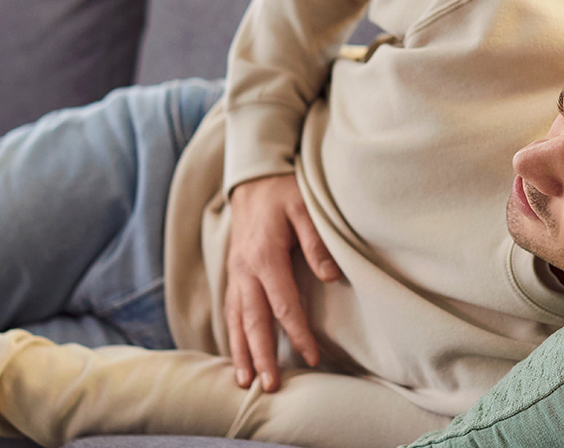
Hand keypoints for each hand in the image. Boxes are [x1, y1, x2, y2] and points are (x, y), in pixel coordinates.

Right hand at [226, 174, 340, 391]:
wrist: (252, 177)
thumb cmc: (283, 191)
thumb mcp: (305, 207)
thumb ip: (317, 242)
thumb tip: (331, 276)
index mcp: (265, 256)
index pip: (283, 304)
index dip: (298, 333)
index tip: (312, 357)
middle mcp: (245, 270)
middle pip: (253, 320)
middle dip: (261, 355)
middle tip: (269, 386)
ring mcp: (235, 273)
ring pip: (235, 319)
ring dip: (240, 352)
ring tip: (244, 382)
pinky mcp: (234, 274)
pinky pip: (231, 310)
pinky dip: (232, 335)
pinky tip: (237, 355)